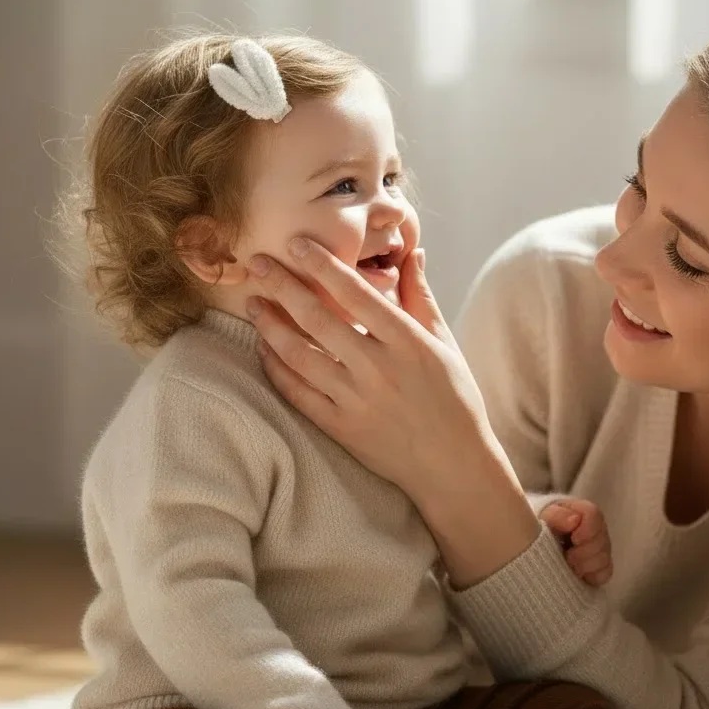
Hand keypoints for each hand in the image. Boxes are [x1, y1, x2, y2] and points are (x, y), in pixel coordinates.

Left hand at [244, 239, 540, 587]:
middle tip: (257, 263)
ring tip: (253, 305)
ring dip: (271, 326)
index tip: (295, 243)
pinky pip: (298, 394)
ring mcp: (355, 400)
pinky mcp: (340, 427)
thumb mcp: (445, 344)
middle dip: (282, 286)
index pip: (355, 293)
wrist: (452, 465)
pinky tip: (264, 349)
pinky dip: (277, 369)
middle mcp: (377, 368)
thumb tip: (413, 252)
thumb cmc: (454, 400)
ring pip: (300, 355)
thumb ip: (421, 297)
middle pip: (318, 318)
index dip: (322, 265)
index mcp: (406, 342)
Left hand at [540, 498, 612, 585]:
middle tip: (568, 558)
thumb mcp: (542, 519)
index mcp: (579, 512)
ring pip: (604, 557)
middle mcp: (593, 528)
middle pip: (602, 538)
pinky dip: (592, 576)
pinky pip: (605, 573)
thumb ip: (556, 516)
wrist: (530, 547)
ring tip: (570, 566)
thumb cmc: (536, 529)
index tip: (574, 539)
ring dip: (586, 565)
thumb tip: (574, 520)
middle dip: (584, 552)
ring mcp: (598, 548)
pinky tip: (579, 575)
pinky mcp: (597, 567)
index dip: (587, 529)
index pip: (594, 515)